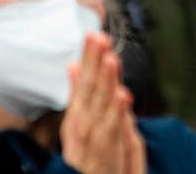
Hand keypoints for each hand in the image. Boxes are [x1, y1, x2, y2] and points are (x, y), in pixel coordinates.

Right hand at [60, 32, 144, 173]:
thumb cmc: (88, 158)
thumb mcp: (80, 125)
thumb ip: (78, 94)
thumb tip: (73, 65)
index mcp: (78, 117)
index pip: (83, 83)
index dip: (88, 59)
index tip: (94, 34)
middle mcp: (81, 128)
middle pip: (88, 91)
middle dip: (93, 63)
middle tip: (98, 37)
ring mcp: (89, 144)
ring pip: (97, 109)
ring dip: (104, 83)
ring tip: (110, 59)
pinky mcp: (99, 160)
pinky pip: (109, 134)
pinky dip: (115, 114)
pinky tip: (122, 95)